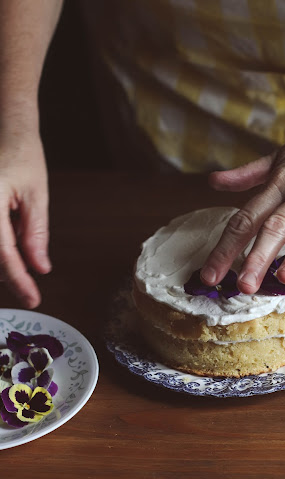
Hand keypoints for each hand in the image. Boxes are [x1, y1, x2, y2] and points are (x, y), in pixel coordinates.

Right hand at [0, 129, 49, 307]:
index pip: (3, 252)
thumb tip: (40, 268)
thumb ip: (36, 234)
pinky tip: (9, 251)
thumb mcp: (36, 196)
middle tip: (27, 286)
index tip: (33, 299)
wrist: (7, 132)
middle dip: (8, 273)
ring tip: (19, 266)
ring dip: (0, 262)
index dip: (19, 279)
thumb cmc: (23, 157)